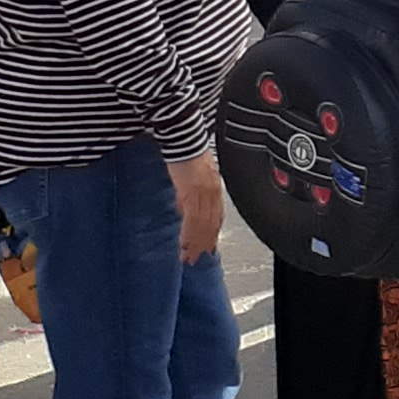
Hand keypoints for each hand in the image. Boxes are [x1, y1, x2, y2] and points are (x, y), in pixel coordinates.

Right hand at [170, 149, 226, 263]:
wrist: (183, 137)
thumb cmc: (185, 152)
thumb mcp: (190, 177)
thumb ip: (188, 195)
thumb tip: (183, 211)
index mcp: (215, 188)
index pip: (215, 217)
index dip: (211, 234)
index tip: (207, 248)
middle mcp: (213, 192)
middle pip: (211, 224)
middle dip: (204, 244)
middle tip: (197, 260)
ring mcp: (204, 193)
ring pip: (202, 225)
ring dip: (196, 244)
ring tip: (189, 258)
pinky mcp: (192, 192)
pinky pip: (192, 219)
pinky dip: (189, 234)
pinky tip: (184, 245)